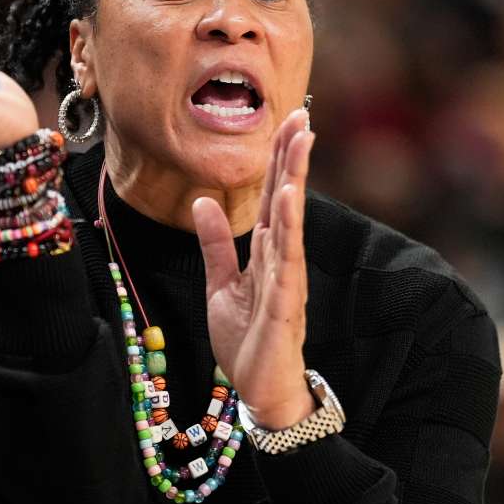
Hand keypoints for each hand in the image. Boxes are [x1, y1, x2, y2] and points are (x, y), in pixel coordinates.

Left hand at [193, 109, 316, 429]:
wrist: (261, 389)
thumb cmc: (248, 339)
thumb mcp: (221, 284)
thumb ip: (214, 243)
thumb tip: (202, 200)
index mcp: (266, 251)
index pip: (274, 195)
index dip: (278, 158)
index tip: (288, 119)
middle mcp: (281, 258)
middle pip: (287, 198)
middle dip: (293, 156)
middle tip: (301, 114)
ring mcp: (285, 278)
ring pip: (291, 220)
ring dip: (295, 179)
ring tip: (300, 142)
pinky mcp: (283, 302)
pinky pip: (286, 259)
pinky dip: (289, 227)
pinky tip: (290, 199)